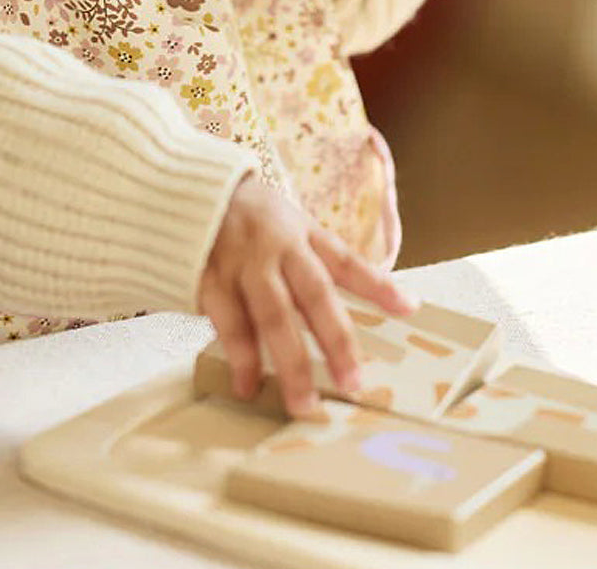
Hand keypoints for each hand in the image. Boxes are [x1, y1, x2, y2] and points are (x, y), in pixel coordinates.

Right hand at [198, 175, 415, 419]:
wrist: (187, 192)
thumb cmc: (252, 219)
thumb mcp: (292, 225)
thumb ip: (327, 260)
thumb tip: (384, 300)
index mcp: (301, 233)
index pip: (346, 260)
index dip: (377, 284)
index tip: (409, 308)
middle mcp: (276, 247)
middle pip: (313, 295)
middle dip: (335, 340)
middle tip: (354, 382)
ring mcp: (242, 264)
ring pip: (272, 317)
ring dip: (290, 363)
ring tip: (305, 404)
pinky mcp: (209, 280)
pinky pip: (229, 324)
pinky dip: (240, 358)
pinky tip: (249, 387)